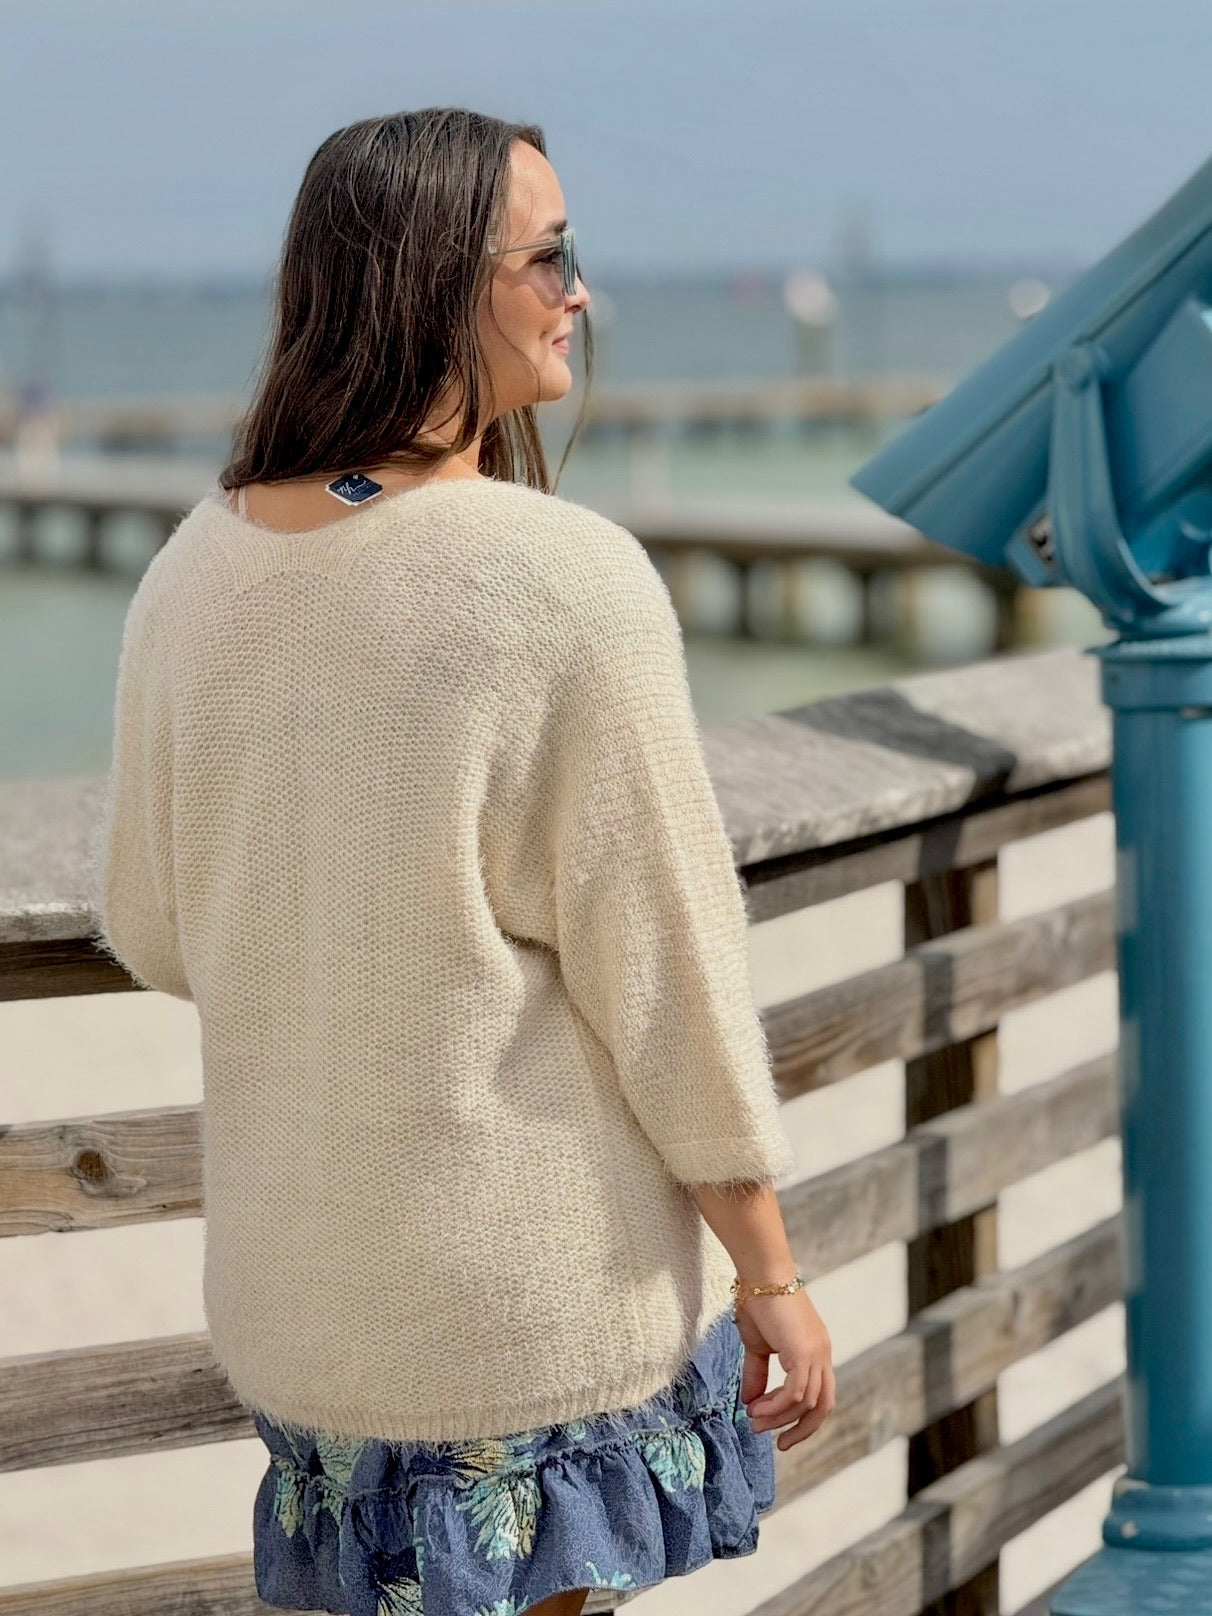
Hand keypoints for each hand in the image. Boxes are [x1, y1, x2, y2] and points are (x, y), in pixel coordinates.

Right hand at [734, 1284, 835, 1449]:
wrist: (761, 1274)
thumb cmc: (759, 1301)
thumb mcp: (757, 1345)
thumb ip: (758, 1374)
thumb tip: (750, 1402)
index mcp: (816, 1352)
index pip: (820, 1395)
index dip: (802, 1418)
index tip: (778, 1431)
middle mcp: (823, 1355)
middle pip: (823, 1406)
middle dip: (802, 1429)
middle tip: (778, 1443)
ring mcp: (817, 1353)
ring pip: (807, 1403)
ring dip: (779, 1418)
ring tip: (754, 1420)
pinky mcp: (805, 1352)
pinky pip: (796, 1392)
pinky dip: (777, 1405)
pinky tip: (756, 1407)